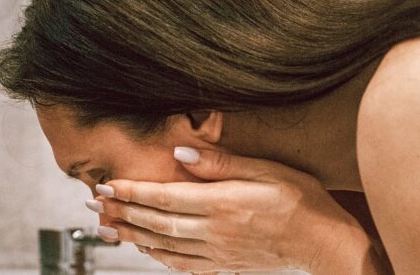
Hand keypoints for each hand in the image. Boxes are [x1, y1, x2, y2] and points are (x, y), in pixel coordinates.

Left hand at [89, 147, 368, 273]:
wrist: (323, 243)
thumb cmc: (300, 200)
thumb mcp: (266, 170)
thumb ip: (221, 163)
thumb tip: (181, 154)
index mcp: (223, 204)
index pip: (165, 197)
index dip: (133, 192)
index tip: (108, 186)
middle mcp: (215, 232)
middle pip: (157, 222)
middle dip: (122, 212)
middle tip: (95, 206)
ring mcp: (218, 253)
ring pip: (164, 246)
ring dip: (131, 236)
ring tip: (108, 227)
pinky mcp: (223, 266)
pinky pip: (182, 265)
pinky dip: (158, 257)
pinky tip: (145, 249)